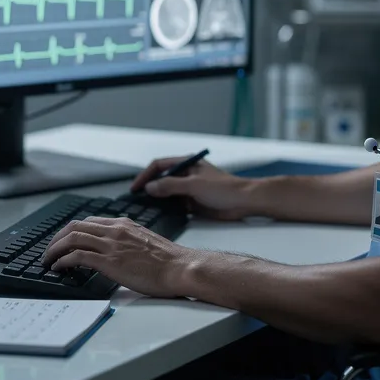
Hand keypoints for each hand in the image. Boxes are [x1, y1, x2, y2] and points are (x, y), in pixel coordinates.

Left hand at [43, 217, 198, 297]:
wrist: (180, 267)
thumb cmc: (168, 260)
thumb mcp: (145, 241)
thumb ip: (128, 241)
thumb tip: (116, 251)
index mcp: (123, 224)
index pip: (89, 221)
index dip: (71, 231)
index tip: (63, 240)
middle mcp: (114, 230)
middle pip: (75, 226)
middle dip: (57, 238)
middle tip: (49, 250)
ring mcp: (111, 245)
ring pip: (72, 238)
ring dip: (54, 249)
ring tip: (47, 260)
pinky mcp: (109, 261)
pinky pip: (77, 256)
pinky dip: (62, 261)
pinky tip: (58, 268)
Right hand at [130, 156, 257, 220]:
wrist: (244, 202)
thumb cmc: (223, 188)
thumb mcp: (194, 185)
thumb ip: (170, 185)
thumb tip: (150, 188)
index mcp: (186, 164)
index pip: (159, 166)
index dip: (145, 176)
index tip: (135, 188)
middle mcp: (186, 175)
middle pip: (161, 180)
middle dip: (149, 189)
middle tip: (136, 201)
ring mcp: (189, 189)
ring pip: (167, 194)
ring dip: (156, 200)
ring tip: (144, 210)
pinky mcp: (192, 203)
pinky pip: (174, 205)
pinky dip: (166, 209)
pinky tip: (159, 216)